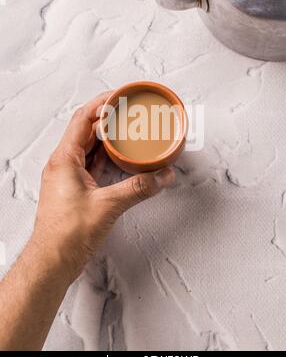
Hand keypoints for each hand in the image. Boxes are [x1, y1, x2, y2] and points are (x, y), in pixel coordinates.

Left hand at [33, 92, 174, 282]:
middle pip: (86, 129)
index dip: (102, 103)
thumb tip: (162, 176)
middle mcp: (64, 164)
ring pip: (89, 147)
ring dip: (108, 137)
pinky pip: (92, 163)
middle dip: (109, 117)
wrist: (52, 261)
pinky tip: (121, 156)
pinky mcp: (76, 189)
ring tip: (129, 129)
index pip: (83, 118)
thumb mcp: (108, 206)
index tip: (120, 95)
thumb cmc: (67, 234)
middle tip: (129, 110)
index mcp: (65, 159)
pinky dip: (107, 156)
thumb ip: (138, 188)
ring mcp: (69, 176)